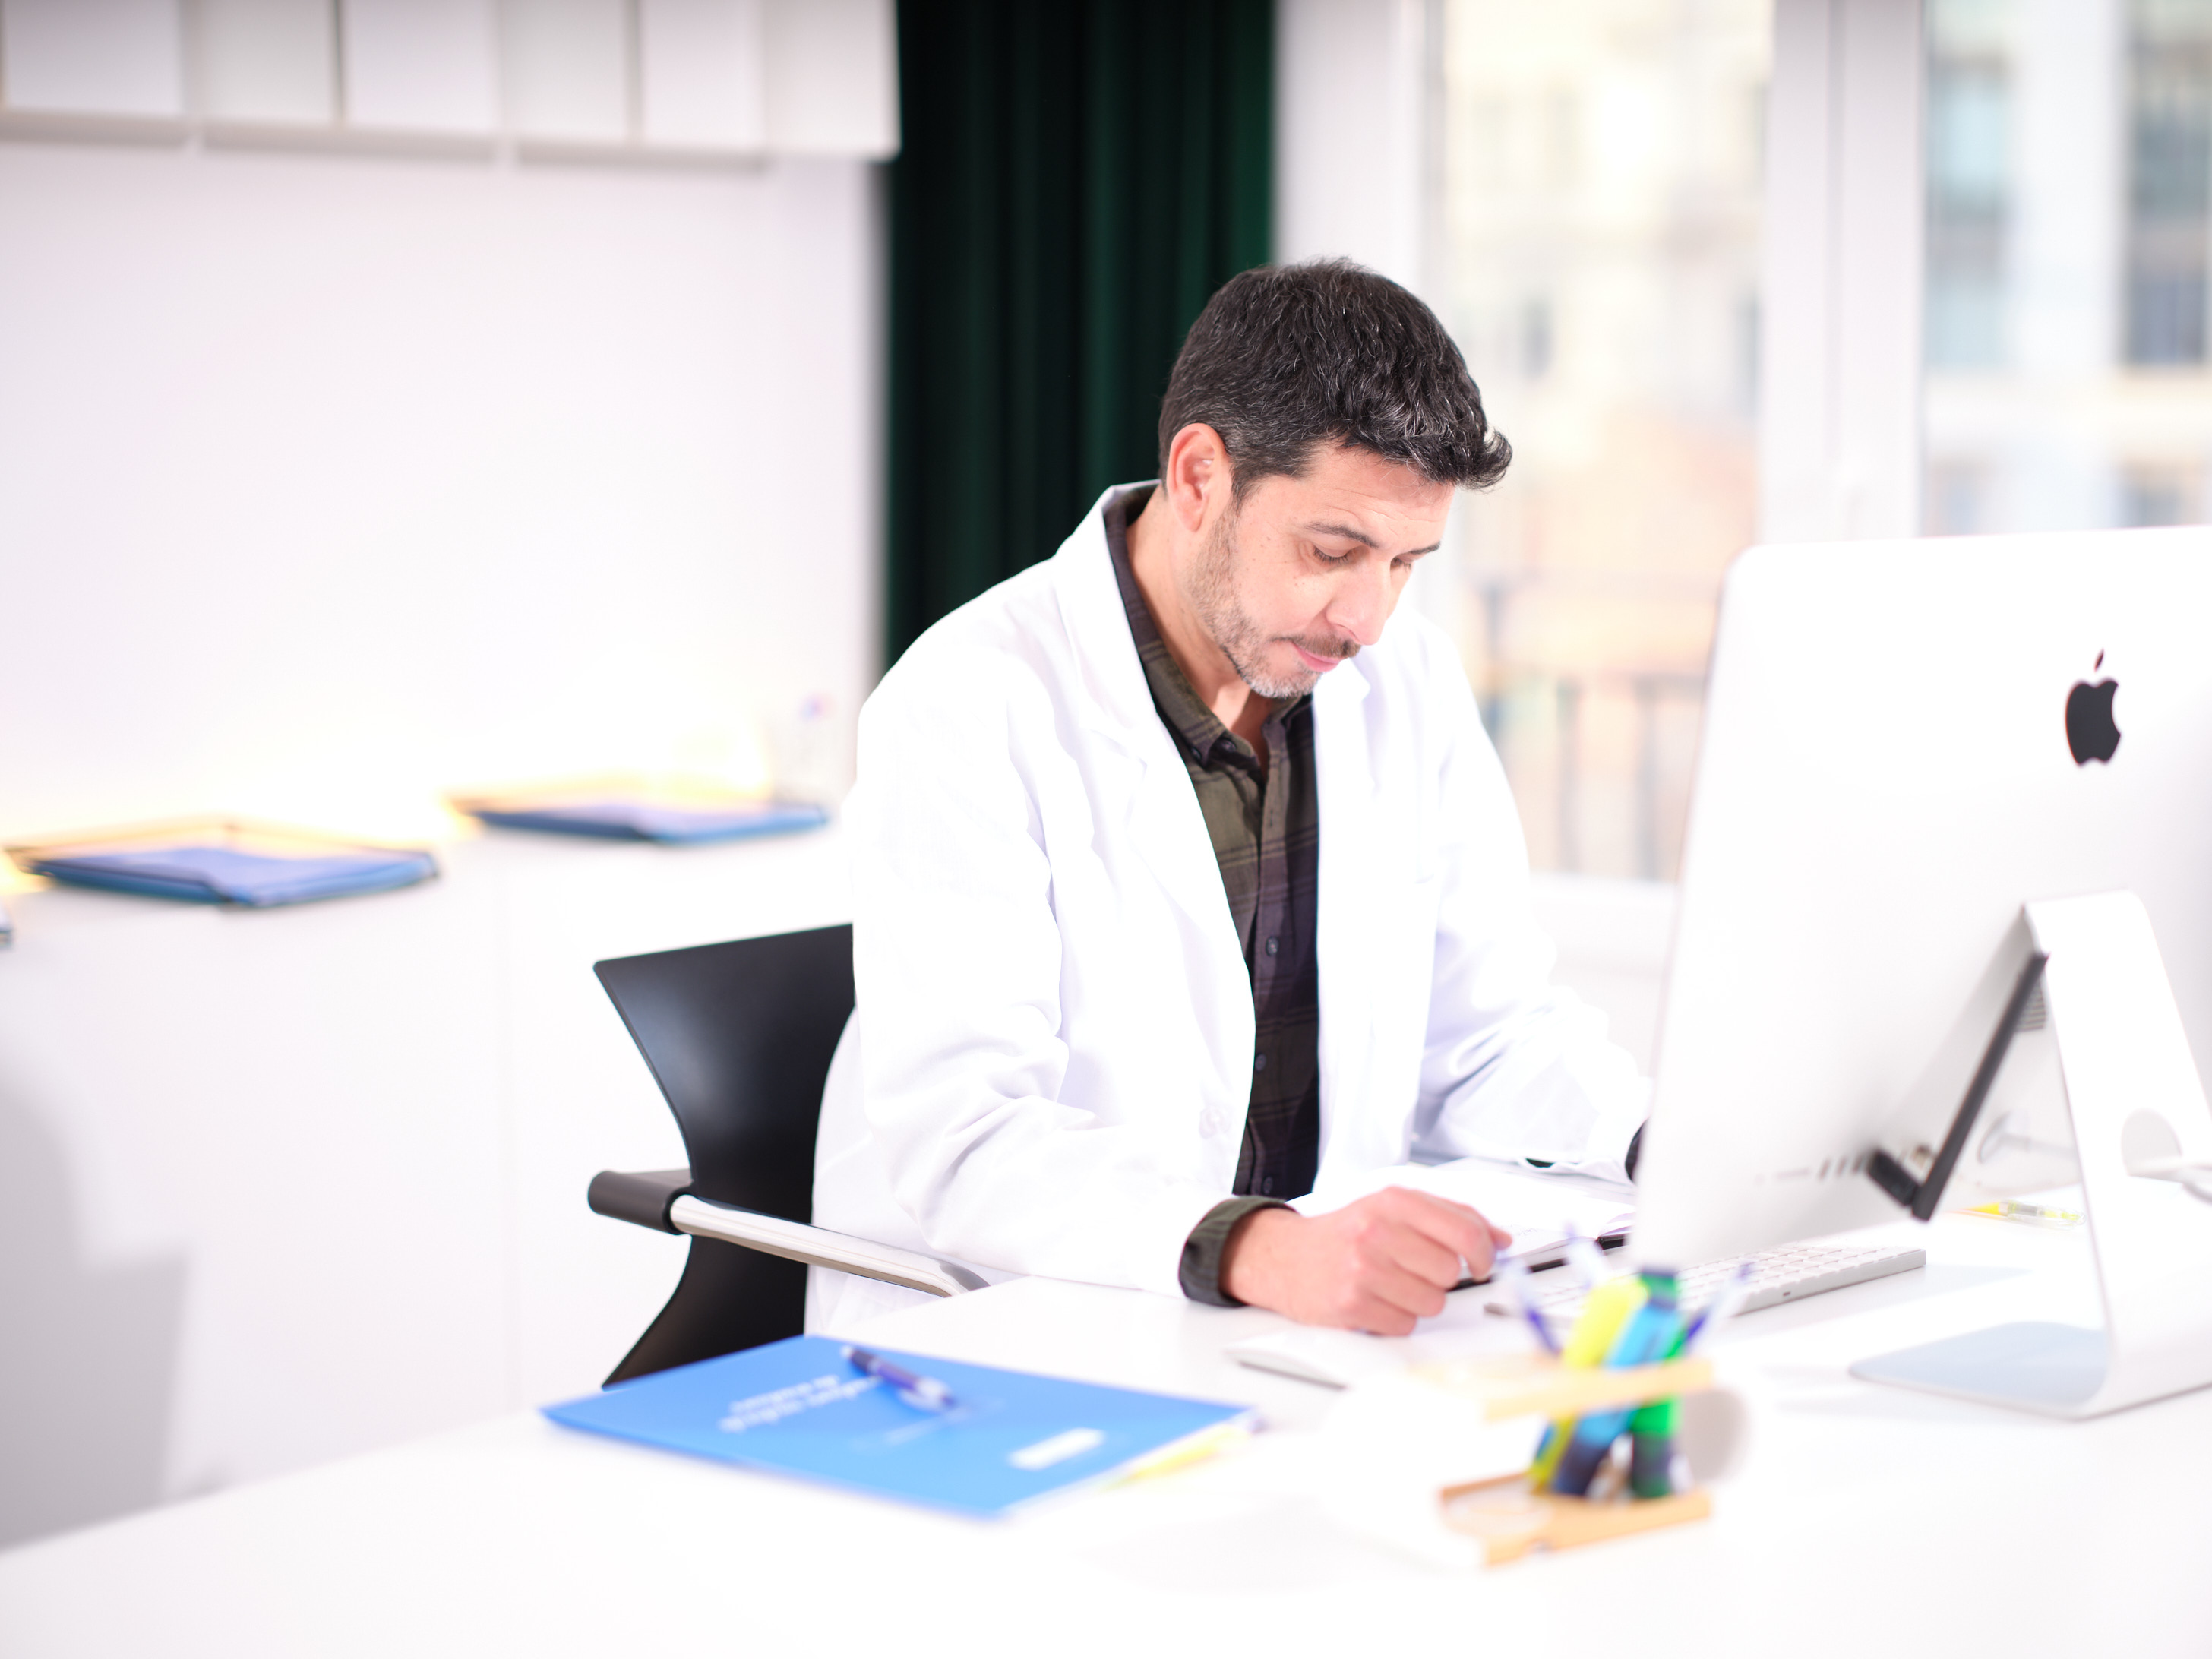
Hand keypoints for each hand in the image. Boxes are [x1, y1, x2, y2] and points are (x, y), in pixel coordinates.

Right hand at [1218, 1187, 1511, 1334]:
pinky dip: (1396, 1318)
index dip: (1484, 1252)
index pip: (1464, 1230)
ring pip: (1432, 1301)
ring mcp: (1363, 1269)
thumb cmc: (1344, 1234)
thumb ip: (1450, 1217)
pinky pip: (1406, 1324)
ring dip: (1418, 1299)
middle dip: (1440, 1275)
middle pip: (1450, 1270)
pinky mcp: (1352, 1305)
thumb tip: (1500, 1240)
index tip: (1484, 1263)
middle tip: (1413, 1268)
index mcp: (1392, 1201)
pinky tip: (1375, 1300)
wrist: (1284, 1257)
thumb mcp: (1392, 1209)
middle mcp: (1377, 1231)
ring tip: (1390, 1284)